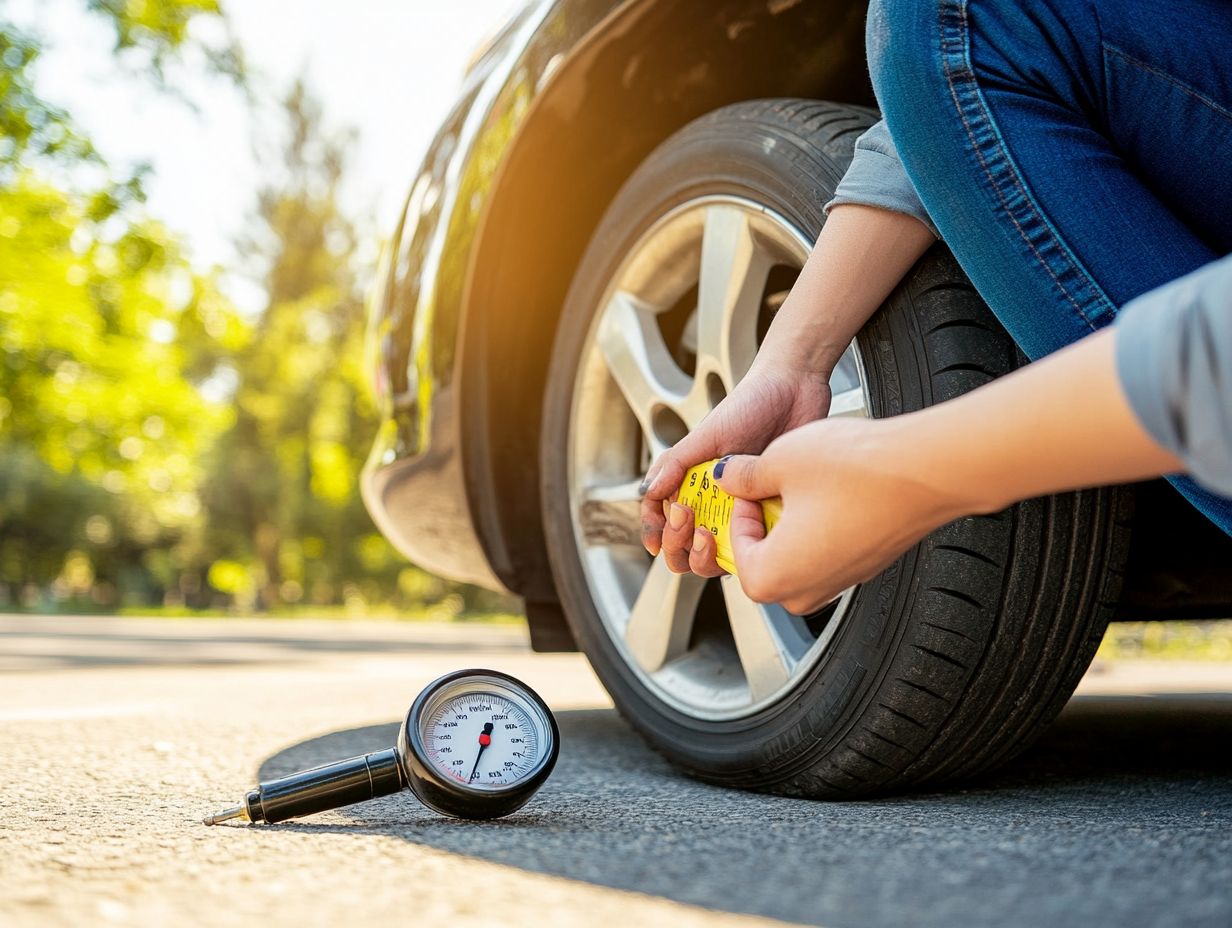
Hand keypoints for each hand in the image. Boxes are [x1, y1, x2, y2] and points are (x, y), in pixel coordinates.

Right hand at [639, 364, 831, 575]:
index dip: (656, 530)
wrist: (796, 391)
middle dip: (676, 545)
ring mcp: (739, 510)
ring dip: (704, 556)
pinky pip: (751, 547)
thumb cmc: (750, 404)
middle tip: (688, 523)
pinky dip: (742, 550)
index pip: (661, 519)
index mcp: (690, 481)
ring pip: (713, 556)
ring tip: (712, 536)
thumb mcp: (706, 434)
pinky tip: (745, 535)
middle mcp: (712, 500)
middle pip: (682, 545)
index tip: (662, 530)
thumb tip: (647, 494)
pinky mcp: (768, 516)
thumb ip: (676, 465)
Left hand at [716, 417, 970, 613]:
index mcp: (773, 577)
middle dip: (762, 520)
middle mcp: (805, 592)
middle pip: (762, 559)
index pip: (734, 549)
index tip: (750, 486)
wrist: (927, 472)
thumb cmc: (858, 471)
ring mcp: (839, 583)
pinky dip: (819, 526)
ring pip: (794, 555)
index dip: (739, 510)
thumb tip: (729, 477)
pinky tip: (830, 492)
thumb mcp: (779, 461)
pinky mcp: (864, 567)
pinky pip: (825, 552)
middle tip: (771, 485)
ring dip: (790, 522)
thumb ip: (743, 476)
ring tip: (804, 485)